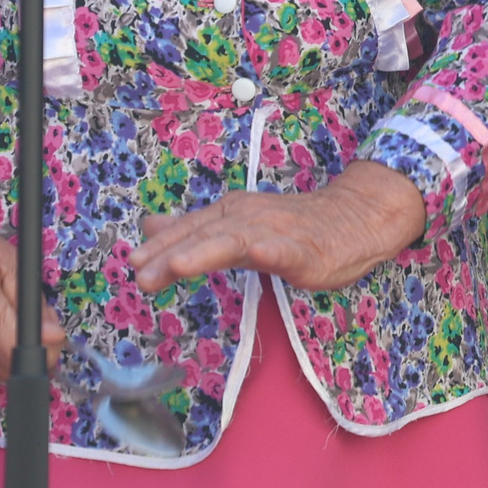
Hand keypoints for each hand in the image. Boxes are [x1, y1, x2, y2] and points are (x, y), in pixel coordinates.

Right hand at [0, 212, 65, 380]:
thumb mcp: (11, 262)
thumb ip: (35, 305)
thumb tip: (55, 337)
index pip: (31, 358)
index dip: (49, 345)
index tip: (48, 328)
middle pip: (17, 366)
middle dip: (31, 344)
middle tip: (20, 312)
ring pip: (0, 369)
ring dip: (8, 348)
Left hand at [130, 161, 425, 293]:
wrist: (354, 219)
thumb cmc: (295, 227)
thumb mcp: (238, 226)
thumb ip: (195, 230)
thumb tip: (149, 228)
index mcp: (231, 214)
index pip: (190, 229)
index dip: (161, 245)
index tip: (134, 263)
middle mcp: (249, 218)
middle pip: (205, 236)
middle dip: (172, 254)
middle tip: (141, 274)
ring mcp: (277, 232)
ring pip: (237, 241)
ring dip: (206, 251)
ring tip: (179, 265)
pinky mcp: (305, 249)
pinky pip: (286, 249)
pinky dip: (272, 249)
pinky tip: (260, 252)